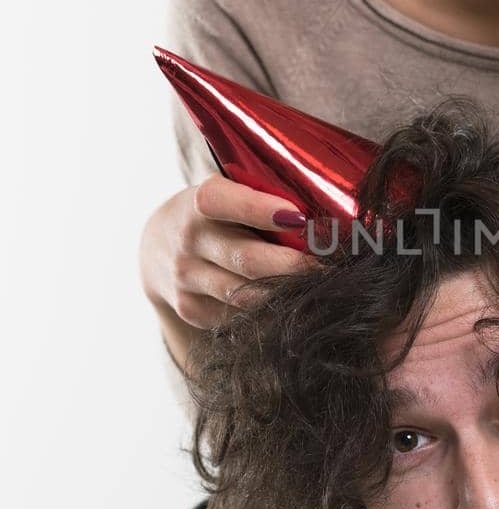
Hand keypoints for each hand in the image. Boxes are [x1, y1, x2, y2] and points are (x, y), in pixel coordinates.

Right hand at [140, 173, 319, 330]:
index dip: (258, 209)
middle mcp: (188, 241)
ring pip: (247, 295)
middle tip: (330, 266)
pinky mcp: (191, 309)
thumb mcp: (227, 192)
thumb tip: (318, 213)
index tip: (299, 216)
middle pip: (247, 259)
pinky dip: (268, 310)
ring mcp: (186, 279)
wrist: (157, 248)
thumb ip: (262, 197)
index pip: (222, 202)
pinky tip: (288, 302)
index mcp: (198, 203)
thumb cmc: (215, 214)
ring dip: (287, 293)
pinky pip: (239, 316)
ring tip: (319, 287)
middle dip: (295, 266)